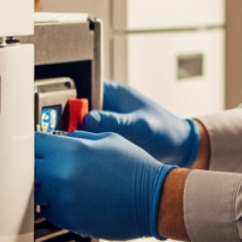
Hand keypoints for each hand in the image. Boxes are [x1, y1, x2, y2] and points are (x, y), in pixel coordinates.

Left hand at [34, 130, 172, 240]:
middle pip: (26, 169)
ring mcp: (63, 199)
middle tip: (46, 167)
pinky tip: (74, 199)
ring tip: (61, 185)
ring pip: (34, 193)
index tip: (38, 147)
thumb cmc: (136, 168)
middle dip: (34, 167)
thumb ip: (79, 138)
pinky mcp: (68, 220)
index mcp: (71, 149)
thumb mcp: (108, 139)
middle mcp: (62, 174)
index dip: (34, 144)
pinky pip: (49, 211)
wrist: (154, 199)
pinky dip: (56, 206)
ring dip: (42, 188)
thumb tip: (61, 139)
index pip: (33, 142)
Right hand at [79, 81, 199, 165]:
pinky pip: (89, 140)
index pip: (83, 88)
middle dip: (69, 120)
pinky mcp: (106, 139)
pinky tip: (84, 153)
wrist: (178, 148)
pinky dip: (85, 146)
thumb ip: (116, 121)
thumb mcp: (140, 124)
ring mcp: (104, 123)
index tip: (63, 113)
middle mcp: (105, 106)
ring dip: (77, 135)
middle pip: (76, 109)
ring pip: (80, 126)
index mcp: (112, 92)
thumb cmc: (165, 129)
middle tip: (67, 133)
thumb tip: (88, 120)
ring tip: (75, 144)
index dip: (70, 99)